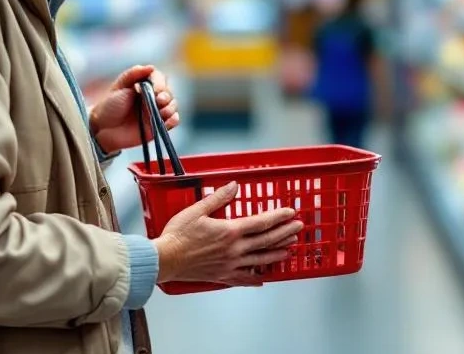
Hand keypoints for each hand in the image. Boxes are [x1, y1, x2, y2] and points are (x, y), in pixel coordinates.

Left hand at [89, 65, 179, 152]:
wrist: (101, 129)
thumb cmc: (109, 106)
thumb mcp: (118, 87)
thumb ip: (133, 75)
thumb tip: (151, 67)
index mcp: (144, 85)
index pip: (159, 78)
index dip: (160, 82)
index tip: (156, 89)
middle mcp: (152, 97)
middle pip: (168, 92)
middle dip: (166, 95)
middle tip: (159, 100)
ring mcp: (156, 112)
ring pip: (173, 106)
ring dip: (171, 107)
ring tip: (162, 111)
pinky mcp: (157, 126)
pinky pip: (172, 121)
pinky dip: (174, 119)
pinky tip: (170, 120)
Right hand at [153, 182, 302, 285]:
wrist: (165, 259)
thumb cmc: (178, 235)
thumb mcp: (197, 210)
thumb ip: (218, 198)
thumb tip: (235, 185)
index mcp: (230, 231)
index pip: (261, 223)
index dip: (278, 217)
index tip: (290, 213)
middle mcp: (235, 249)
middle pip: (266, 241)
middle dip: (285, 233)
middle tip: (298, 228)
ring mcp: (230, 265)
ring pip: (261, 260)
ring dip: (277, 253)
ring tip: (289, 249)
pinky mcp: (223, 276)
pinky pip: (244, 278)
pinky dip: (256, 278)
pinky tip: (264, 278)